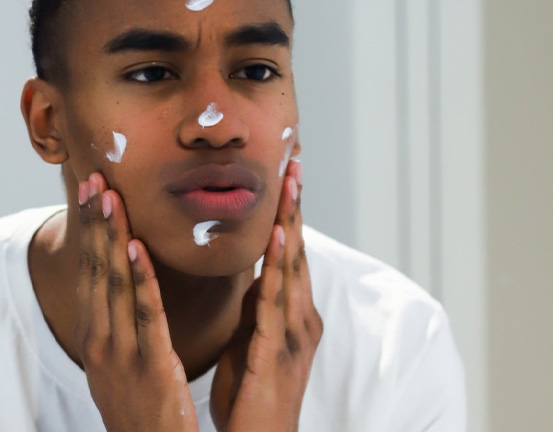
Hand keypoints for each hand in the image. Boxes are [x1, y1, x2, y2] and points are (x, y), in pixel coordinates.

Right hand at [75, 173, 199, 431]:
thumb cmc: (141, 407)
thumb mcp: (122, 360)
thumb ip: (122, 321)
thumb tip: (127, 282)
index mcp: (94, 335)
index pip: (90, 271)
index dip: (91, 229)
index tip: (92, 189)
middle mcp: (99, 340)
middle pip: (96, 270)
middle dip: (96, 222)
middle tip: (95, 177)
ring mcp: (120, 354)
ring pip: (114, 284)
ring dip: (112, 236)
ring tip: (110, 197)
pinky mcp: (149, 366)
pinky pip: (144, 315)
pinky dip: (139, 278)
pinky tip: (136, 247)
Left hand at [210, 161, 322, 431]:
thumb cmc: (252, 393)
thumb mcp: (253, 337)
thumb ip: (259, 304)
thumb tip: (259, 271)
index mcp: (291, 313)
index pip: (290, 252)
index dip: (289, 212)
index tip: (286, 172)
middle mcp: (300, 317)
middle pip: (299, 251)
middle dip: (296, 206)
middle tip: (295, 160)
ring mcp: (293, 333)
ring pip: (293, 267)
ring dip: (292, 222)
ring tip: (291, 183)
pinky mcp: (277, 349)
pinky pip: (277, 301)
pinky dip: (280, 265)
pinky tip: (280, 236)